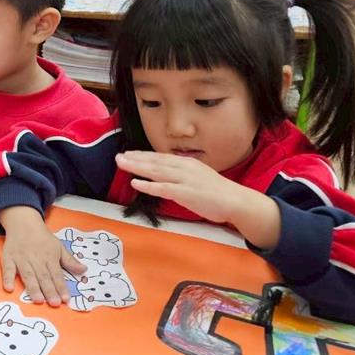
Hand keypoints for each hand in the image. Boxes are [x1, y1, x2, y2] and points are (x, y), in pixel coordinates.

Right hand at [0, 206, 85, 307]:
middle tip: (54, 303)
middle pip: (43, 277)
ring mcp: (21, 259)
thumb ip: (70, 261)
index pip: (57, 274)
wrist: (23, 223)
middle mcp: (36, 259)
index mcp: (50, 257)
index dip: (61, 287)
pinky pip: (7, 269)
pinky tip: (9, 288)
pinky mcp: (8, 258)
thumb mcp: (59, 247)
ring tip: (38, 300)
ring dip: (33, 288)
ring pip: (28, 275)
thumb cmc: (43, 238)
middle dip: (49, 290)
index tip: (66, 299)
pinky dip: (8, 278)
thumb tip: (84, 270)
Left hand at [116, 151, 280, 248]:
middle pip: (155, 161)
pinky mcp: (186, 193)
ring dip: (137, 167)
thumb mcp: (198, 177)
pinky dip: (148, 185)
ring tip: (121, 164)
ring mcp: (185, 179)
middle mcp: (184, 168)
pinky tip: (135, 183)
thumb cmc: (217, 192)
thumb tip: (166, 175)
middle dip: (135, 158)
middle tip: (118, 156)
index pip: (160, 157)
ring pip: (156, 171)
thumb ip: (182, 175)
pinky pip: (163, 188)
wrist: (236, 201)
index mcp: (187, 163)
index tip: (128, 153)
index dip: (143, 155)